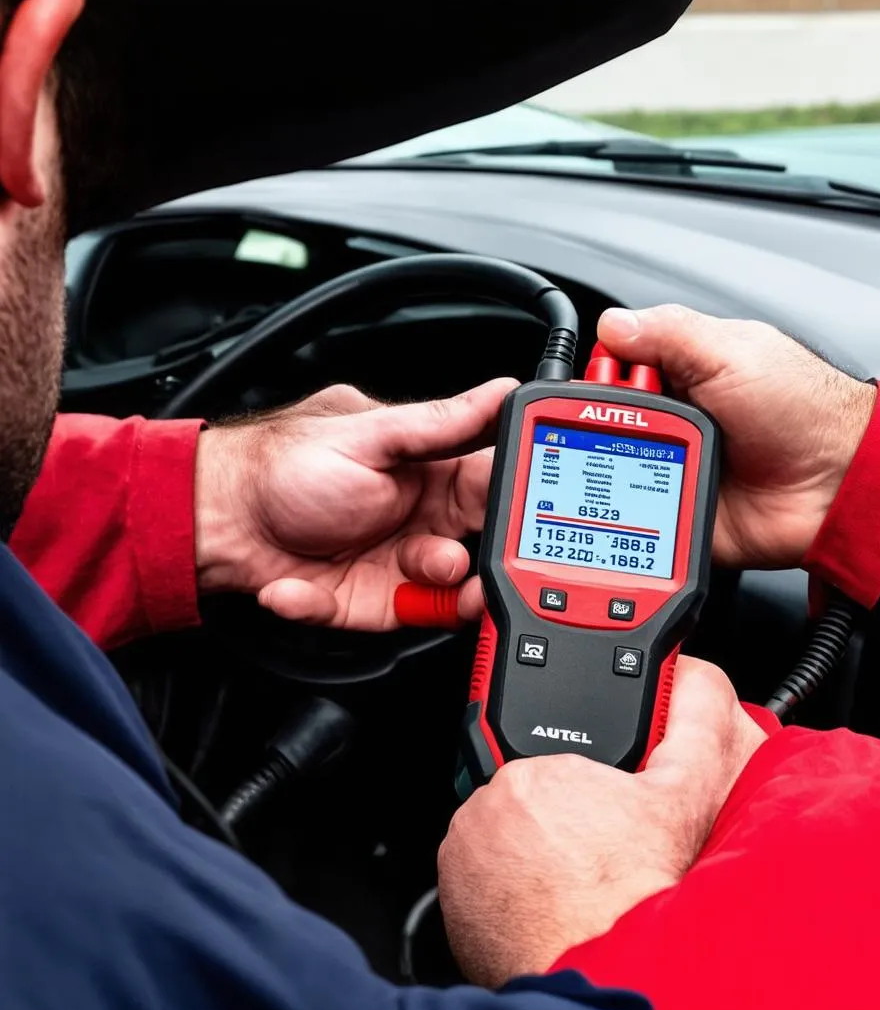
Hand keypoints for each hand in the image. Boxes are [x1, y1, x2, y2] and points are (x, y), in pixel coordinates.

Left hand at [194, 379, 516, 628]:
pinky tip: (305, 588)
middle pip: (488, 547)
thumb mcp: (367, 438)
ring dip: (437, 585)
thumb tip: (504, 390)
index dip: (524, 502)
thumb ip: (441, 424)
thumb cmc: (282, 466)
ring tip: (410, 567)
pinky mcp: (372, 603)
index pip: (499, 485)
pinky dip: (343, 608)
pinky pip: (387, 619)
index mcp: (433, 472)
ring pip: (452, 592)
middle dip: (490, 561)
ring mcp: (400, 565)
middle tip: (471, 556)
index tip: (533, 515)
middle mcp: (425, 519)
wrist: (215, 520)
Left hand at [437, 657, 765, 986]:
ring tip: (565, 879)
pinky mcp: (451, 890)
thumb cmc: (632, 895)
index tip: (597, 823)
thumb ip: (691, 727)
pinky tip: (538, 897)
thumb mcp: (682, 798)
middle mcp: (489, 804)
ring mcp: (466, 848)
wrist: (602, 970)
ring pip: (500, 833)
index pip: (554, 763)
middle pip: (526, 799)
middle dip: (553, 819)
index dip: (582, 794)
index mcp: (536, 773)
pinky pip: (476, 873)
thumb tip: (695, 682)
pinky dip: (500, 882)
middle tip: (586, 855)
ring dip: (524, 849)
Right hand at [599, 306, 876, 568]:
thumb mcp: (733, 352)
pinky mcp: (680, 509)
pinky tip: (629, 505)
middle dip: (601, 425)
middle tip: (619, 427)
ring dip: (611, 471)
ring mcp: (678, 464)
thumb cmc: (805, 412)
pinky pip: (639, 515)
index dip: (602, 376)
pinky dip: (628, 514)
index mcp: (686, 373)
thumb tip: (613, 324)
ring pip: (615, 468)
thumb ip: (670, 332)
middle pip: (608, 420)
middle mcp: (678, 418)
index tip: (599, 385)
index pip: (620, 368)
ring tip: (622, 467)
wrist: (839, 483)